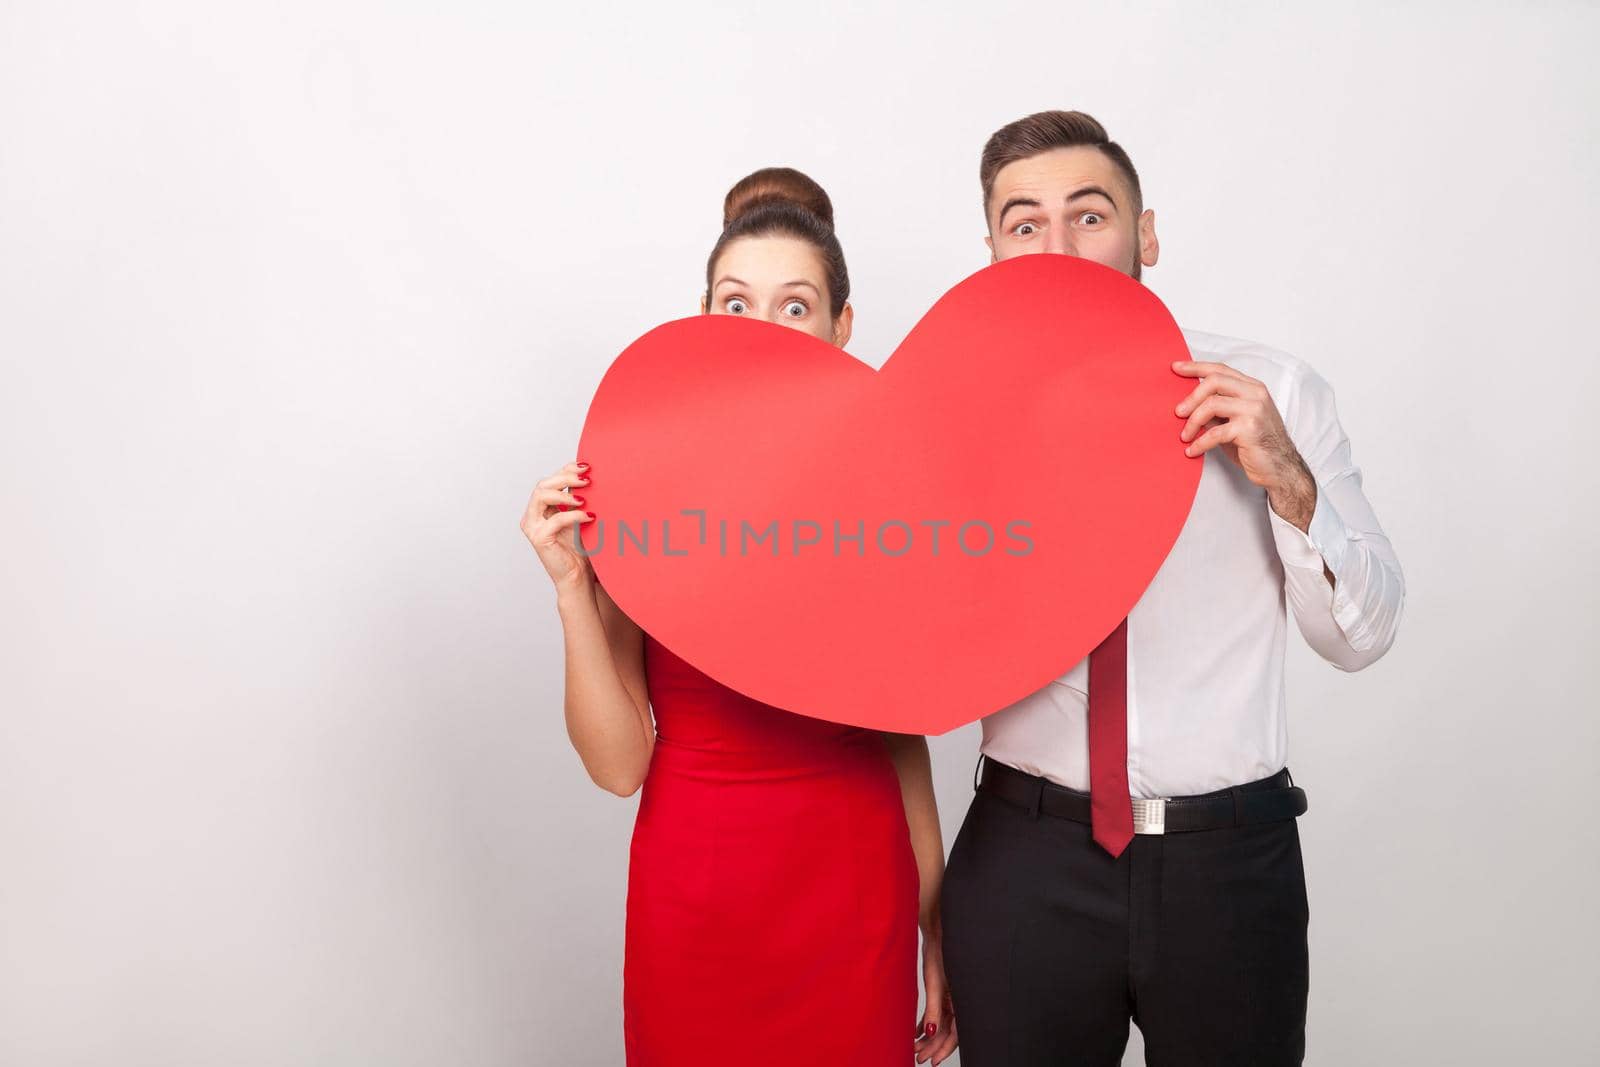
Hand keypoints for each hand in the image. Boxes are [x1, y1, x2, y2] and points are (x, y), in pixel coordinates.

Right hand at [519, 460, 595, 594]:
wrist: (578, 575)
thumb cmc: (580, 548)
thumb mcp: (580, 516)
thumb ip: (579, 498)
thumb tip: (591, 475)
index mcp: (542, 507)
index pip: (550, 480)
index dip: (566, 469)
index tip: (587, 467)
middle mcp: (533, 515)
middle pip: (543, 484)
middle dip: (565, 477)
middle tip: (587, 479)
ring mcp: (533, 526)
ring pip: (541, 496)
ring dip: (564, 493)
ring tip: (584, 499)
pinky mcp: (538, 538)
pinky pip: (554, 519)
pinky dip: (573, 515)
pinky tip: (589, 517)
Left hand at [914, 930, 957, 1064]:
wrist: (937, 931)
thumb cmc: (939, 953)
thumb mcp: (934, 984)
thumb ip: (934, 1009)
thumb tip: (931, 1032)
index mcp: (964, 1000)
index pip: (957, 1033)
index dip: (944, 1049)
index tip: (933, 1061)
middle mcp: (960, 1001)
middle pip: (948, 1031)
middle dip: (934, 1046)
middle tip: (919, 1057)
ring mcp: (952, 997)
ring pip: (942, 1024)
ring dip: (929, 1037)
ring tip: (915, 1048)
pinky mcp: (944, 991)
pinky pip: (937, 1013)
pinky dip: (927, 1023)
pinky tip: (917, 1033)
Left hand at [1171, 360, 1317, 528]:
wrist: (1281, 468)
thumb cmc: (1256, 445)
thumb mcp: (1234, 422)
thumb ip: (1216, 410)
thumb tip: (1187, 405)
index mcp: (1252, 388)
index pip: (1221, 369)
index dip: (1196, 367)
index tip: (1175, 368)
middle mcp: (1255, 394)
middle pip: (1214, 381)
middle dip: (1191, 397)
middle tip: (1178, 413)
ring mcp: (1254, 410)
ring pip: (1212, 404)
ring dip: (1192, 422)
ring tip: (1185, 436)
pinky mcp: (1250, 429)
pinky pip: (1215, 432)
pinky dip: (1200, 443)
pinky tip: (1193, 451)